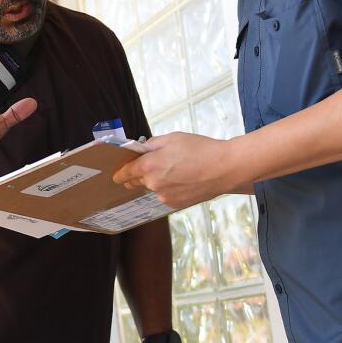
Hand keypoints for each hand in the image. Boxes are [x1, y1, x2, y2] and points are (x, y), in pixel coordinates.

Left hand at [112, 132, 235, 208]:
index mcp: (149, 165)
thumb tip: (142, 149)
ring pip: (153, 188)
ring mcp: (164, 196)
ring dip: (157, 181)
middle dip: (137, 175)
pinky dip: (168, 188)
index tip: (116, 174)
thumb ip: (153, 144)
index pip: (126, 172)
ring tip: (176, 170)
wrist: (225, 168)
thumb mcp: (174, 138)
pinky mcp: (175, 204)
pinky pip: (165, 195)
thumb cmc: (201, 149)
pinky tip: (183, 180)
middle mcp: (153, 183)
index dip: (120, 172)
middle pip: (137, 181)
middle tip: (146, 167)